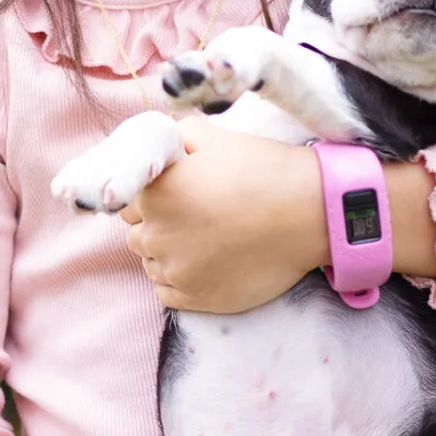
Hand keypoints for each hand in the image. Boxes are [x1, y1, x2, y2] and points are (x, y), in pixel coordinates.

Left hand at [121, 117, 326, 312]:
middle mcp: (156, 236)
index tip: (177, 194)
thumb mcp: (212, 136)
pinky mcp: (198, 298)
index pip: (127, 202)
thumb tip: (162, 150)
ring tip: (202, 239)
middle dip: (158, 225)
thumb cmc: (261, 170)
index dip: (152, 196)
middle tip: (193, 216)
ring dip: (167, 253)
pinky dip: (179, 279)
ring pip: (151, 264)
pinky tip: (205, 262)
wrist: (307, 213)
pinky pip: (167, 292)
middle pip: (137, 234)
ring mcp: (177, 271)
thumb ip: (174, 139)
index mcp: (154, 194)